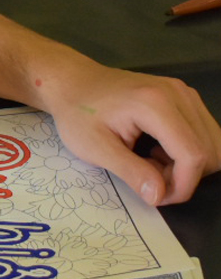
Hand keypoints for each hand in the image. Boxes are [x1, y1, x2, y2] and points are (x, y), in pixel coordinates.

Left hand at [39, 64, 220, 204]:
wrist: (72, 82)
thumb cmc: (77, 113)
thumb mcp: (95, 148)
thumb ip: (130, 172)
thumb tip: (158, 196)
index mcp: (155, 104)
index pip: (193, 155)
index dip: (182, 186)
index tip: (157, 197)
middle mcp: (178, 94)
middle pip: (209, 151)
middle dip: (184, 176)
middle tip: (149, 179)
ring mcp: (184, 92)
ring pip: (211, 144)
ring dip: (187, 165)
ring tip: (150, 163)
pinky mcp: (184, 96)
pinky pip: (202, 133)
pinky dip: (187, 151)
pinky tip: (157, 150)